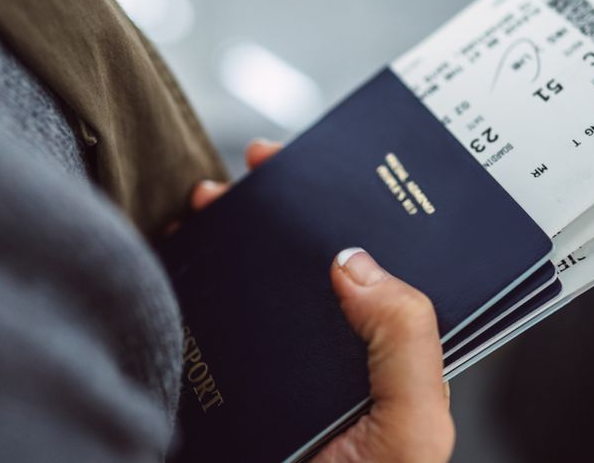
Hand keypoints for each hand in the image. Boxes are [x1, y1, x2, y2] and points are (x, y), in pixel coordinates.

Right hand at [190, 140, 454, 462]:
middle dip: (287, 207)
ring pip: (257, 281)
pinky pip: (210, 318)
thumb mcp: (412, 427)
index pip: (381, 267)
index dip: (360, 211)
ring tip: (213, 198)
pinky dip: (191, 277)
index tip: (332, 167)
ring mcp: (276, 366)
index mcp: (386, 356)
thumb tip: (356, 261)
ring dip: (235, 232)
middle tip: (260, 165)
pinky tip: (181, 249)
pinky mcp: (227, 382)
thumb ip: (406, 339)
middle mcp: (332, 354)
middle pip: (313, 262)